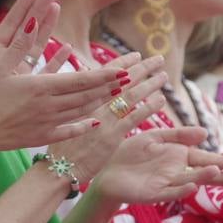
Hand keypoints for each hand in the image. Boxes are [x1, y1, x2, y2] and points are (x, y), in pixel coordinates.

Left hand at [0, 0, 57, 112]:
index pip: (10, 25)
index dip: (22, 8)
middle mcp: (6, 62)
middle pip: (26, 32)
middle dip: (39, 12)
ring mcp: (18, 75)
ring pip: (37, 47)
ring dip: (48, 29)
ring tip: (59, 11)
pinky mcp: (27, 90)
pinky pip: (45, 72)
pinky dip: (56, 60)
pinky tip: (66, 48)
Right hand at [0, 7, 120, 151]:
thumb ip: (19, 45)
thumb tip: (32, 22)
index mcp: (41, 87)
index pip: (80, 80)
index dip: (103, 76)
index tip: (120, 71)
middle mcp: (49, 106)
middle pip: (86, 96)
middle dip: (108, 88)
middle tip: (127, 81)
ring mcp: (47, 123)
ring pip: (80, 112)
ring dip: (100, 103)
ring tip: (116, 95)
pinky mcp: (42, 136)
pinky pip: (68, 131)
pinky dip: (83, 126)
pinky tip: (94, 122)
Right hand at [42, 53, 165, 180]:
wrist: (59, 168)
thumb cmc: (61, 144)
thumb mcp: (65, 114)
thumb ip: (77, 94)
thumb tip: (84, 72)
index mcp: (82, 97)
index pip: (105, 74)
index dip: (122, 63)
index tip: (136, 55)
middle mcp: (94, 105)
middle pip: (121, 81)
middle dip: (142, 68)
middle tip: (158, 58)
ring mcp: (104, 119)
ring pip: (131, 96)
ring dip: (149, 84)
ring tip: (164, 75)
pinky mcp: (112, 136)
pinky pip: (134, 117)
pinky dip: (148, 107)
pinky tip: (161, 100)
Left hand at [92, 126, 222, 203]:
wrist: (105, 170)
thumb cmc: (130, 153)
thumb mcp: (155, 137)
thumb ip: (179, 135)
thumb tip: (206, 133)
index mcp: (178, 156)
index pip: (204, 159)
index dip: (220, 161)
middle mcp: (175, 171)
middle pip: (202, 174)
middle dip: (221, 176)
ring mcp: (165, 183)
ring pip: (188, 181)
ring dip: (202, 177)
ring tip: (217, 173)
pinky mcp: (152, 194)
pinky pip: (169, 192)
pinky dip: (180, 190)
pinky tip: (192, 185)